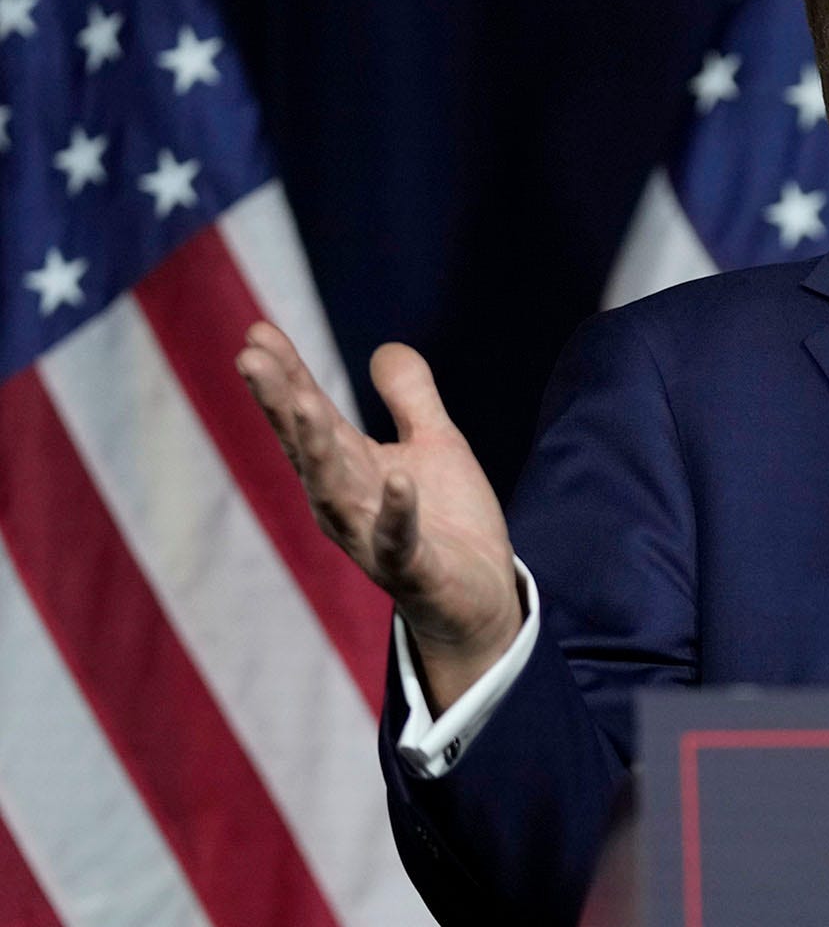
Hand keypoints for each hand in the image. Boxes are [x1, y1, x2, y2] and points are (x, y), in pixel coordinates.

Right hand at [236, 323, 521, 710]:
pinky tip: (398, 479)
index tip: (256, 331)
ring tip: (306, 403)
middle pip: (308, 446)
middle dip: (281, 402)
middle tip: (250, 357)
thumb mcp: (434, 444)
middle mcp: (346, 501)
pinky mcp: (412, 568)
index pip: (309, 414)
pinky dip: (397, 511)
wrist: (480, 595)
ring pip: (336, 490)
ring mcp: (372, 537)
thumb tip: (386, 348)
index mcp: (349, 468)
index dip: (285, 374)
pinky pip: (399, 539)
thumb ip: (410, 399)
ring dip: (319, 449)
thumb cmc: (448, 519)